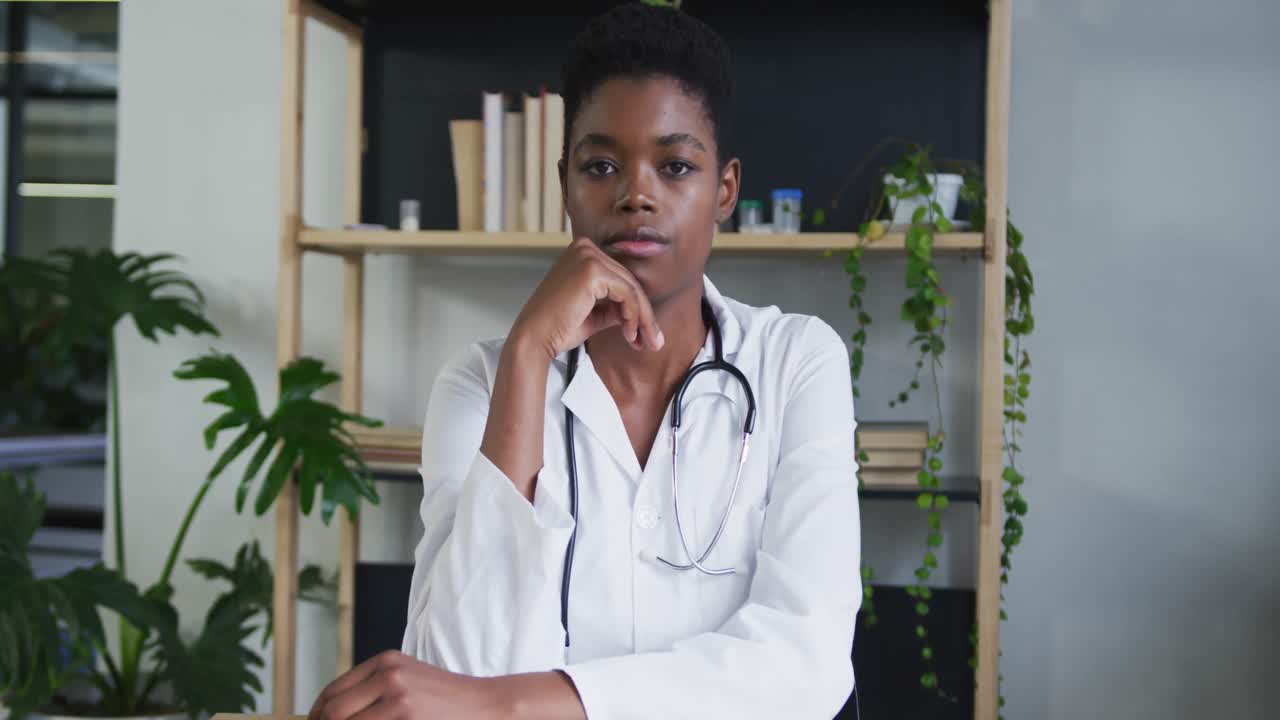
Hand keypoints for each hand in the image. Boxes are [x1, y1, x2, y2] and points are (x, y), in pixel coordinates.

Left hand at [308, 650, 509, 719]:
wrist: (484, 704)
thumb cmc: (445, 699)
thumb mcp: (407, 679)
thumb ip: (373, 688)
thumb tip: (331, 714)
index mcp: (385, 661)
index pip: (332, 693)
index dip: (315, 716)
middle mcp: (388, 675)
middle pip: (333, 713)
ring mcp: (398, 699)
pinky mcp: (407, 719)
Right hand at [511, 237, 664, 361]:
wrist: (535, 338)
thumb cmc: (557, 327)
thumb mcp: (595, 313)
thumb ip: (616, 307)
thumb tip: (639, 313)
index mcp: (582, 253)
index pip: (620, 278)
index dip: (636, 307)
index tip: (644, 334)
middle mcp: (585, 248)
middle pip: (629, 282)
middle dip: (644, 315)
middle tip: (654, 341)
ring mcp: (588, 256)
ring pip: (632, 289)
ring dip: (642, 318)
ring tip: (645, 342)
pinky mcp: (593, 270)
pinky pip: (627, 293)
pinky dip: (633, 316)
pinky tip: (630, 334)